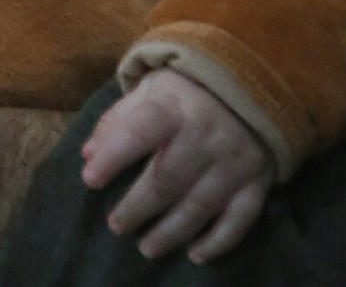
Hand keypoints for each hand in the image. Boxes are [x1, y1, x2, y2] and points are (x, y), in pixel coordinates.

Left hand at [81, 67, 272, 263]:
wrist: (252, 89)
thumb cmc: (184, 94)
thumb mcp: (148, 92)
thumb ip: (117, 121)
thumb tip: (88, 155)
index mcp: (174, 107)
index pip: (140, 132)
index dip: (114, 157)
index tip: (90, 180)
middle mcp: (207, 135)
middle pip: (169, 178)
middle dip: (139, 207)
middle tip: (116, 226)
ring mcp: (235, 162)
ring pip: (201, 205)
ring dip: (172, 232)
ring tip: (147, 248)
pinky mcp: (257, 183)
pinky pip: (240, 219)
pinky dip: (218, 241)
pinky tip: (195, 255)